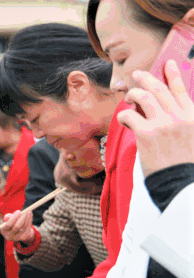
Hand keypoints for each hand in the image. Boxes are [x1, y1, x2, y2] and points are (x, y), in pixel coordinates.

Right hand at [0, 210, 34, 244]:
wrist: (19, 231)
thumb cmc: (12, 222)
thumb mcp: (8, 219)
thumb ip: (8, 217)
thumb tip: (8, 217)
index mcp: (3, 231)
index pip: (8, 225)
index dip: (14, 218)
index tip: (19, 211)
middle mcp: (9, 236)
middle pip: (17, 227)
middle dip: (22, 218)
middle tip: (25, 211)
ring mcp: (17, 238)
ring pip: (24, 226)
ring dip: (27, 218)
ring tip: (28, 211)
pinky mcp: (24, 237)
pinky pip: (28, 228)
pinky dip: (29, 220)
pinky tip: (30, 214)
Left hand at [117, 59, 193, 176]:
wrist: (180, 182)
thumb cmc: (186, 164)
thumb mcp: (193, 136)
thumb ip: (185, 121)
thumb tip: (171, 109)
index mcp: (192, 116)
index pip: (181, 89)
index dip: (174, 74)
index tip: (169, 63)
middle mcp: (178, 116)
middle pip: (159, 89)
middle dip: (147, 78)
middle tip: (137, 74)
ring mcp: (162, 123)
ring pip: (144, 97)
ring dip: (133, 94)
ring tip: (128, 98)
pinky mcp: (146, 134)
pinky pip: (130, 116)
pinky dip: (124, 115)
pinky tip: (123, 119)